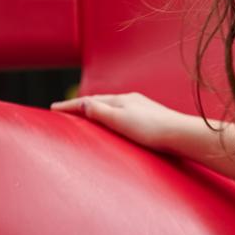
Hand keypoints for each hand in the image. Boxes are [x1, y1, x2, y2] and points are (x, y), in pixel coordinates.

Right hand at [50, 91, 184, 152]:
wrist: (181, 135)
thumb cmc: (151, 130)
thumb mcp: (120, 120)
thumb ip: (100, 112)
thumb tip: (82, 103)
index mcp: (120, 100)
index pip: (88, 101)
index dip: (69, 106)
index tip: (53, 108)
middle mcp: (130, 100)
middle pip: (99, 101)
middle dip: (81, 105)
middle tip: (65, 111)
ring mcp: (141, 108)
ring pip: (112, 107)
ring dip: (96, 110)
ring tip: (86, 116)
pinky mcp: (150, 118)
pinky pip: (122, 114)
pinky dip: (111, 116)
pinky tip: (116, 123)